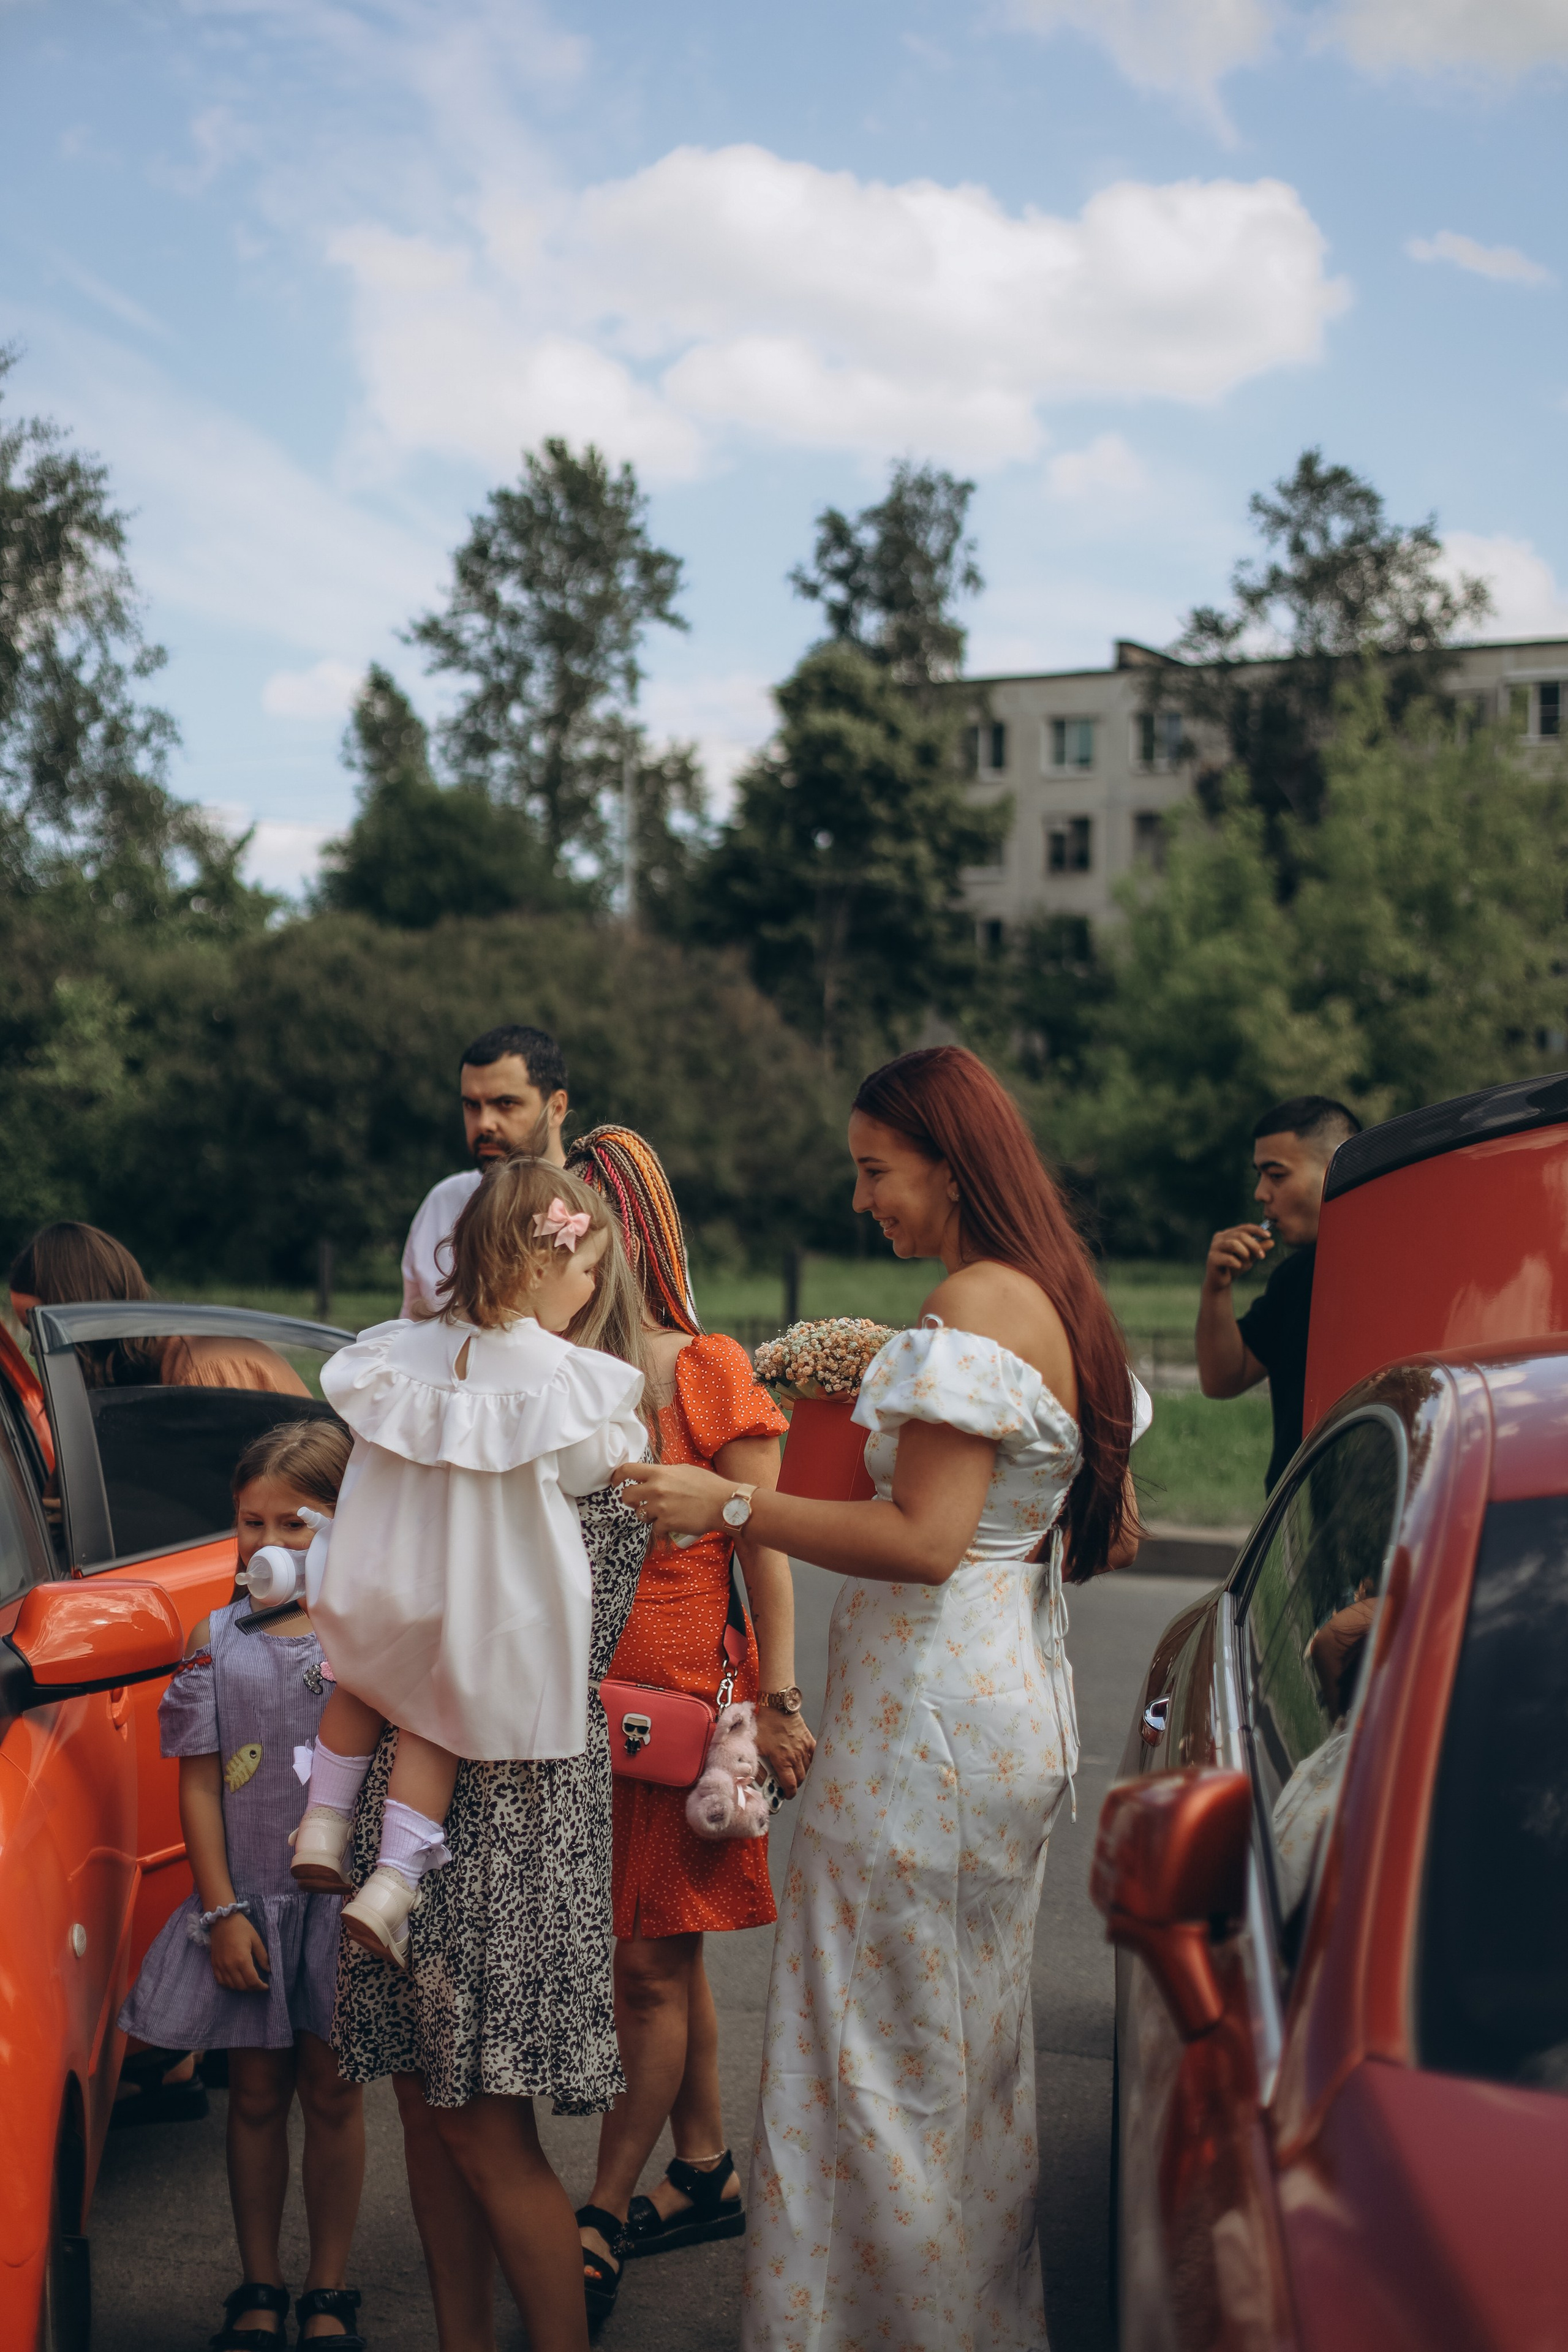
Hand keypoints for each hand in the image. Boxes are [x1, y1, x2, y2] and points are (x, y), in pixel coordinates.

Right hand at [208, 1911, 270, 1992]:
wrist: (222, 1919)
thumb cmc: (241, 1927)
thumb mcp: (256, 1939)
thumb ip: (263, 1956)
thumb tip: (269, 1969)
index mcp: (242, 1959)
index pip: (252, 1981)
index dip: (260, 1986)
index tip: (266, 1986)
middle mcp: (230, 1966)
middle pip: (242, 1986)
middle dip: (252, 1988)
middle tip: (259, 1984)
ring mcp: (220, 1966)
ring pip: (231, 1986)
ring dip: (241, 1987)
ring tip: (249, 1982)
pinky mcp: (214, 1965)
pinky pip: (221, 1981)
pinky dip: (229, 1984)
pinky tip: (236, 1980)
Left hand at [612, 1461, 731, 1541]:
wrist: (724, 1504)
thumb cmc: (708, 1486)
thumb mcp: (684, 1470)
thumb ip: (665, 1473)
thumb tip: (654, 1477)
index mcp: (659, 1473)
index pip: (627, 1470)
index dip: (616, 1476)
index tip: (615, 1482)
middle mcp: (656, 1489)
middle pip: (626, 1496)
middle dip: (630, 1500)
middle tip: (639, 1502)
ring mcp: (660, 1507)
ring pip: (639, 1514)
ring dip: (647, 1515)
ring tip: (662, 1513)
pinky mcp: (666, 1524)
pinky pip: (654, 1528)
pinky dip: (662, 1528)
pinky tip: (673, 1523)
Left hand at [754, 1704, 815, 1797]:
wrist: (778, 1707)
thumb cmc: (766, 1724)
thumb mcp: (755, 1746)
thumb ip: (755, 1764)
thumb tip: (750, 1777)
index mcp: (782, 1760)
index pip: (790, 1785)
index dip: (789, 1794)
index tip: (786, 1796)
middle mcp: (795, 1756)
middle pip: (800, 1779)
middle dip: (794, 1785)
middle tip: (787, 1785)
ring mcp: (804, 1748)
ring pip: (807, 1769)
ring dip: (801, 1774)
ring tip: (793, 1774)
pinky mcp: (809, 1740)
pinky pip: (814, 1756)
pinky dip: (811, 1762)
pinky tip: (806, 1763)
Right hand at [1203, 1223, 1271, 1291]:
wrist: (1221, 1282)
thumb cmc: (1234, 1267)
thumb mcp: (1249, 1257)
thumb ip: (1258, 1249)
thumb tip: (1271, 1242)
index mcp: (1228, 1234)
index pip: (1244, 1227)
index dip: (1257, 1230)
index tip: (1268, 1236)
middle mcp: (1220, 1238)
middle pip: (1240, 1235)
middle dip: (1254, 1245)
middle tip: (1262, 1255)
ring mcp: (1214, 1247)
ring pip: (1233, 1244)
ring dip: (1245, 1253)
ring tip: (1247, 1262)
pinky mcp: (1212, 1259)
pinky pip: (1228, 1258)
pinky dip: (1237, 1263)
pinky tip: (1238, 1266)